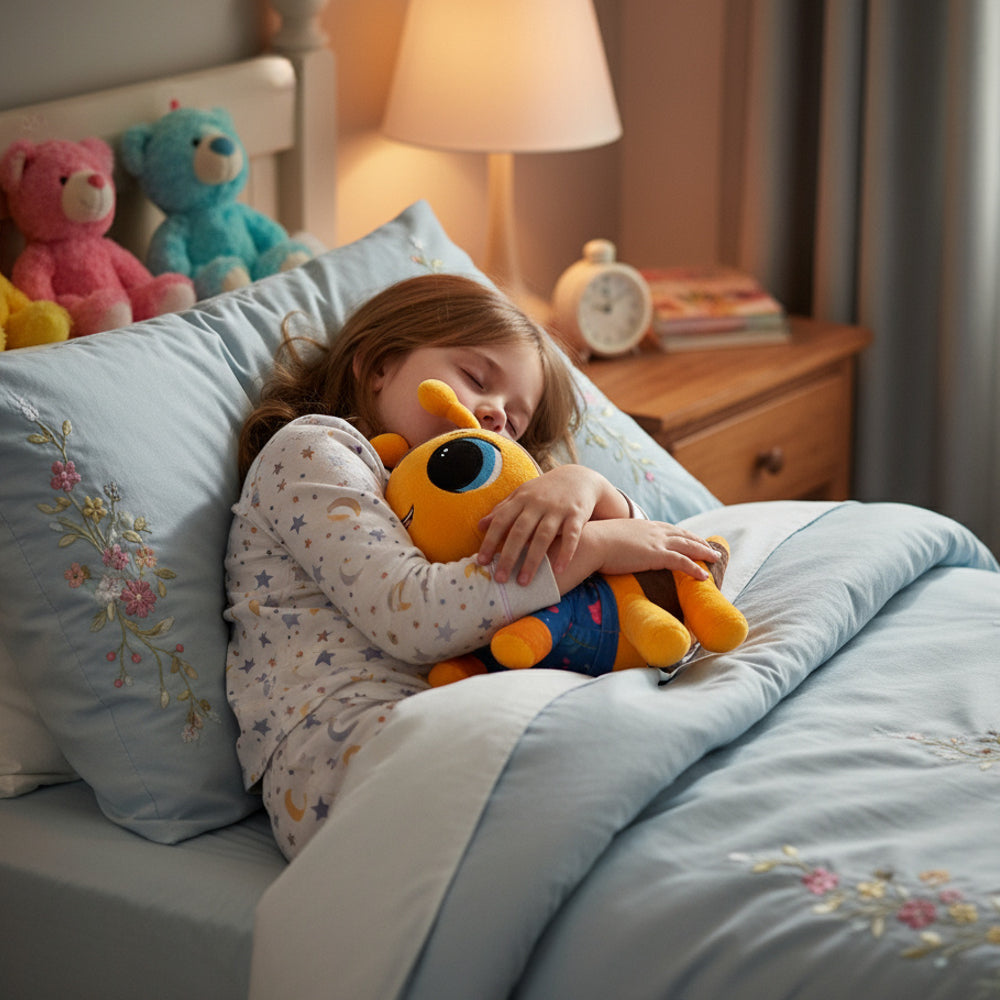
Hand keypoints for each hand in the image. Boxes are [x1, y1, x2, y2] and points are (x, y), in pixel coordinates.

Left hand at [477, 466, 626, 584]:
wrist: (579, 478)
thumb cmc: (544, 491)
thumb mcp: (522, 495)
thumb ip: (502, 510)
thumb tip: (480, 526)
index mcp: (521, 499)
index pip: (501, 521)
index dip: (490, 541)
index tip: (481, 561)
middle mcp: (537, 503)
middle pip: (520, 532)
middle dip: (508, 556)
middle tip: (499, 579)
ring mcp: (558, 509)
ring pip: (543, 536)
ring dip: (532, 560)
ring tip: (523, 582)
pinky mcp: (577, 514)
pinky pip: (571, 536)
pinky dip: (565, 553)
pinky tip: (559, 571)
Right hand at [552, 519, 719, 594]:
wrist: (592, 542)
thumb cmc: (594, 542)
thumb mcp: (610, 537)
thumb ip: (618, 542)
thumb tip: (613, 549)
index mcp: (643, 525)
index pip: (669, 529)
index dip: (683, 534)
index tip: (692, 538)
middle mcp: (653, 531)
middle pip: (683, 535)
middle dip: (699, 541)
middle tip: (711, 547)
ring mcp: (657, 542)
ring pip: (688, 546)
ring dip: (704, 552)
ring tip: (715, 558)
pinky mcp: (657, 555)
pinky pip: (683, 562)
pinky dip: (696, 569)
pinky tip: (705, 576)